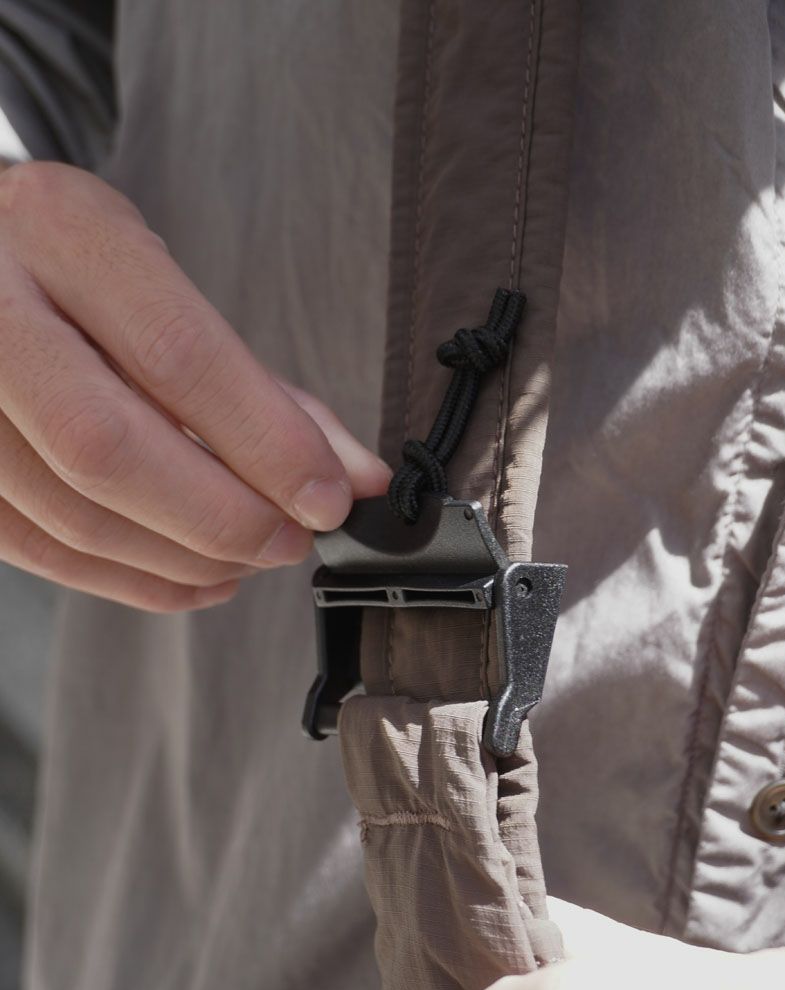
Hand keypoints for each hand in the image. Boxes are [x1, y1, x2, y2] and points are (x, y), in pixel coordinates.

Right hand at [0, 161, 388, 610]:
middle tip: (290, 540)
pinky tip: (198, 577)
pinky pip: (42, 550)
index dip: (263, 440)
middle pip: (108, 446)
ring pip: (72, 512)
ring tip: (252, 557)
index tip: (328, 495)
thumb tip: (357, 478)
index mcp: (60, 231)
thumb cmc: (74, 272)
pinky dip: (134, 579)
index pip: (174, 351)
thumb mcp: (164, 286)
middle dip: (221, 514)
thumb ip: (263, 385)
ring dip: (183, 557)